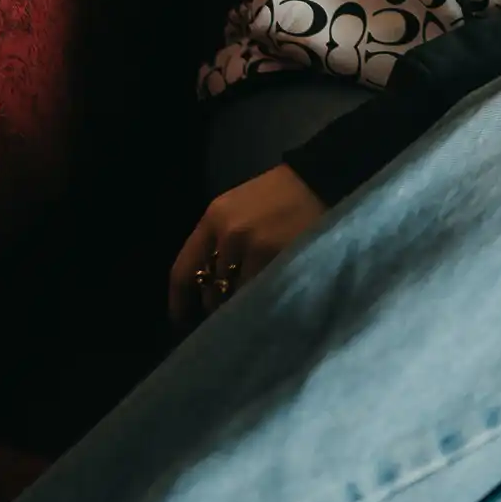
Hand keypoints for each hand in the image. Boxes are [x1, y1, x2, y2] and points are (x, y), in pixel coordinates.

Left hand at [168, 163, 327, 324]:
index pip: (183, 271)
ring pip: (236, 297)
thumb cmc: (277, 197)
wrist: (321, 180)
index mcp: (213, 219)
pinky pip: (261, 296)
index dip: (179, 302)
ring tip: (251, 310)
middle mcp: (229, 235)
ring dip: (240, 308)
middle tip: (226, 316)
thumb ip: (219, 243)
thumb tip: (208, 288)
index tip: (182, 321)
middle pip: (210, 290)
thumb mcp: (237, 210)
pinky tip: (269, 305)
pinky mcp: (281, 261)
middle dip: (216, 306)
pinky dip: (261, 304)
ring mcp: (256, 249)